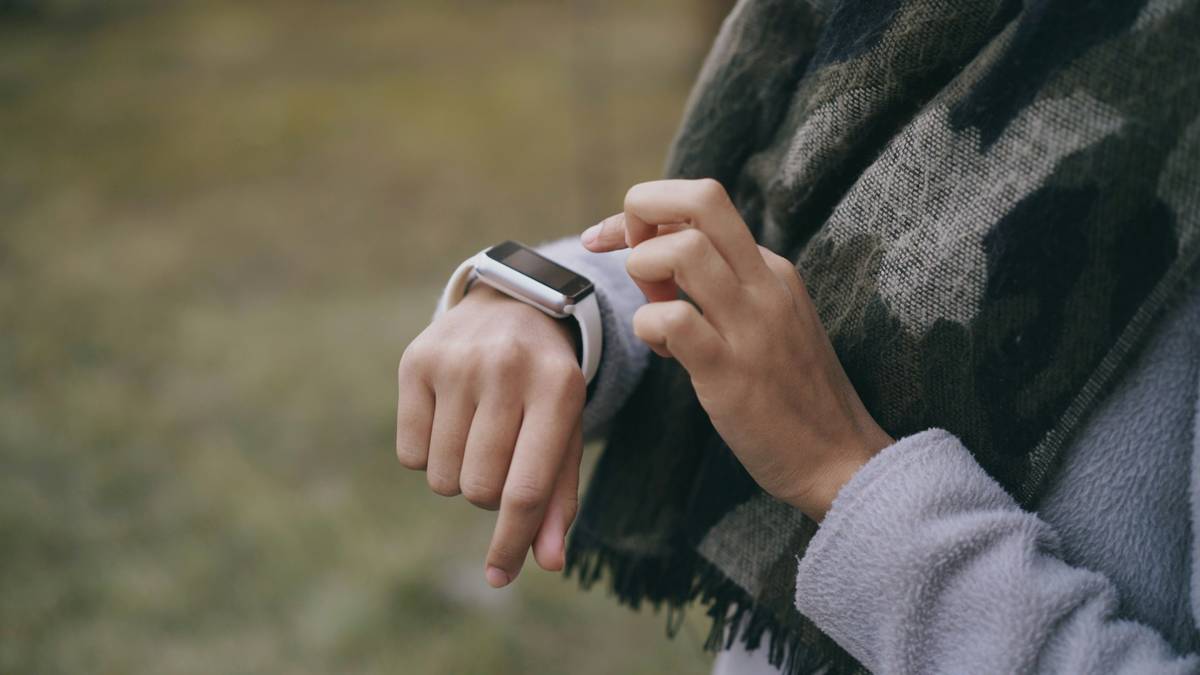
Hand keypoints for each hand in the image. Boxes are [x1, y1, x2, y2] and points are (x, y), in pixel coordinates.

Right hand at [396, 283, 585, 586]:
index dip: (511, 542)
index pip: (526, 489)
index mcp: (557, 389)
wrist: (515, 304)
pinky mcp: (416, 360)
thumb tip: (547, 563)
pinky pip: (410, 455)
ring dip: (459, 475)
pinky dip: (428, 455)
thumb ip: (559, 498)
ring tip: (478, 435)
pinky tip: (449, 420)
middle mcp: (506, 369)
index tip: (500, 576)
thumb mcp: (566, 431)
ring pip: (442, 477)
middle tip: (500, 460)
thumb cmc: (547, 385)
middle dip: (488, 495)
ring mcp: (457, 362)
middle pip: (479, 488)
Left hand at [581, 179, 892, 520]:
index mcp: (770, 268)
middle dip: (641, 208)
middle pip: (701, 199)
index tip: (611, 239)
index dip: (646, 210)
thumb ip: (719, 285)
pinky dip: (649, 328)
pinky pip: (672, 320)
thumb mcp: (764, 322)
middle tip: (621, 252)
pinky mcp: (731, 371)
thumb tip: (654, 254)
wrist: (839, 460)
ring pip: (682, 251)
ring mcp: (752, 325)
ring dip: (643, 271)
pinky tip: (666, 353)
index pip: (702, 203)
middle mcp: (764, 283)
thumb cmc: (789, 395)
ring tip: (653, 311)